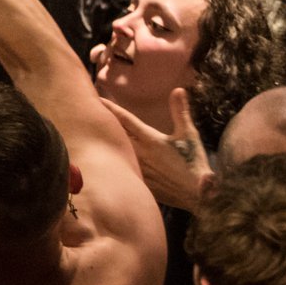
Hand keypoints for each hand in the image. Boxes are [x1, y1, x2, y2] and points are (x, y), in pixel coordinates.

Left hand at [97, 86, 212, 209]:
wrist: (197, 195)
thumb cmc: (193, 163)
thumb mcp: (189, 134)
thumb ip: (180, 111)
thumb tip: (178, 89)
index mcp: (149, 140)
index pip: (125, 120)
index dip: (111, 108)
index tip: (97, 100)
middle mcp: (140, 154)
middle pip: (116, 136)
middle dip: (104, 125)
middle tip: (88, 113)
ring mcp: (138, 169)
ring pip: (116, 153)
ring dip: (107, 144)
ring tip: (93, 136)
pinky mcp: (140, 183)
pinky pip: (123, 170)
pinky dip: (115, 163)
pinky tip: (108, 162)